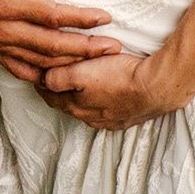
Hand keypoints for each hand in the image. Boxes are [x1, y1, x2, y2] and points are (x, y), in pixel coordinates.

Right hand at [0, 0, 119, 82]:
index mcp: (3, 4)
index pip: (52, 17)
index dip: (81, 19)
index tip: (106, 18)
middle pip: (50, 46)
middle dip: (84, 49)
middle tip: (113, 49)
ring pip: (36, 61)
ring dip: (67, 64)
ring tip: (95, 64)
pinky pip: (17, 68)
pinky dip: (39, 74)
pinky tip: (56, 76)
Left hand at [37, 52, 182, 129]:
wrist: (157, 87)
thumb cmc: (120, 76)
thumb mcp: (81, 73)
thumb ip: (58, 78)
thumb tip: (42, 81)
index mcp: (76, 106)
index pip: (51, 96)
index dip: (42, 84)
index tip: (37, 73)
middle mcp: (91, 118)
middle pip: (68, 104)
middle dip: (59, 92)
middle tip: (54, 79)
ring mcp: (111, 120)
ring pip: (88, 110)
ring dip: (82, 99)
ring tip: (80, 87)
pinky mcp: (128, 118)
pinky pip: (108, 113)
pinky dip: (102, 104)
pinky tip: (106, 99)